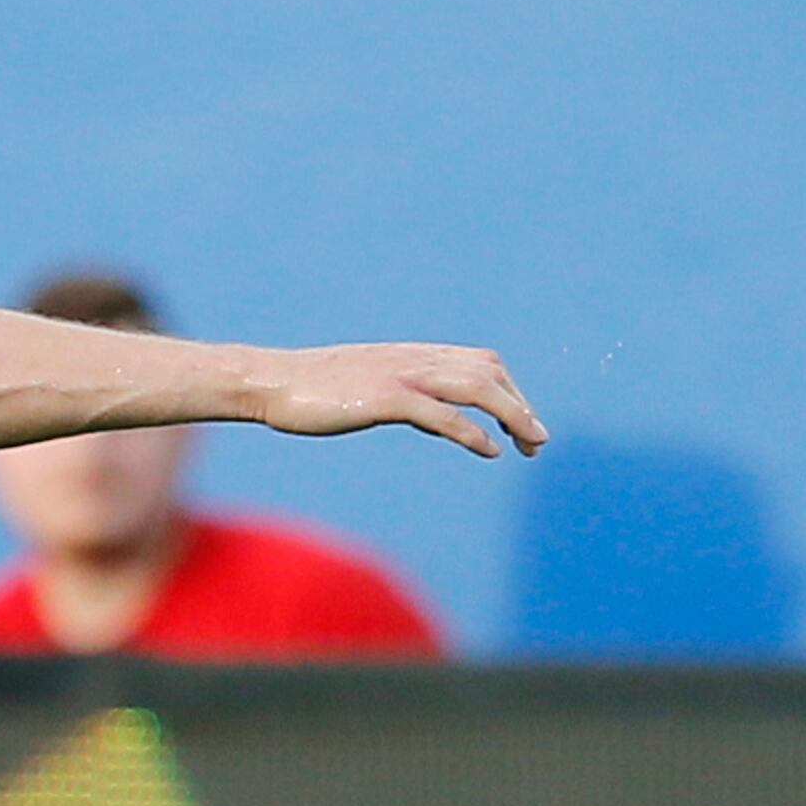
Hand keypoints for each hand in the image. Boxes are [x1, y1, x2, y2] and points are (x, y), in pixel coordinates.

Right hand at [258, 344, 548, 458]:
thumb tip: (442, 422)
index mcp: (412, 355)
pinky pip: (442, 414)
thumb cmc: (311, 390)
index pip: (481, 363)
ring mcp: (400, 376)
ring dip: (512, 415)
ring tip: (530, 444)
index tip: (520, 424)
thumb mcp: (370, 389)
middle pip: (489, 372)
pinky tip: (488, 450)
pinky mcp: (384, 398)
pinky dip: (472, 431)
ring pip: (476, 388)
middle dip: (520, 406)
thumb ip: (410, 399)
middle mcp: (414, 359)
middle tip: (536, 442)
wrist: (268, 382)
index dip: (510, 391)